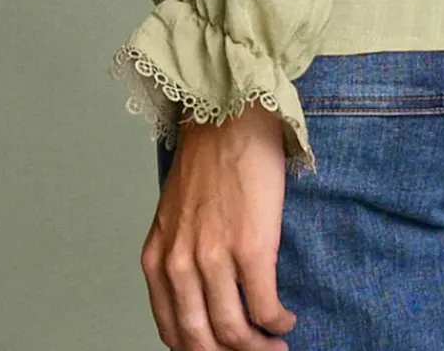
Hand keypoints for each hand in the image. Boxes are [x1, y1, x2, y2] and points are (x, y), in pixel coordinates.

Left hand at [140, 103, 299, 350]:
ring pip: (234, 332)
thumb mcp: (174, 216)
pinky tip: (286, 319)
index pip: (173, 332)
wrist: (229, 115)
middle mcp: (180, 265)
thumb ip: (179, 257)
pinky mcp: (251, 246)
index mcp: (157, 260)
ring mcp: (214, 258)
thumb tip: (200, 299)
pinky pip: (264, 306)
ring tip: (276, 346)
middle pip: (203, 341)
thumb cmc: (208, 159)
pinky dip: (277, 322)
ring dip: (259, 348)